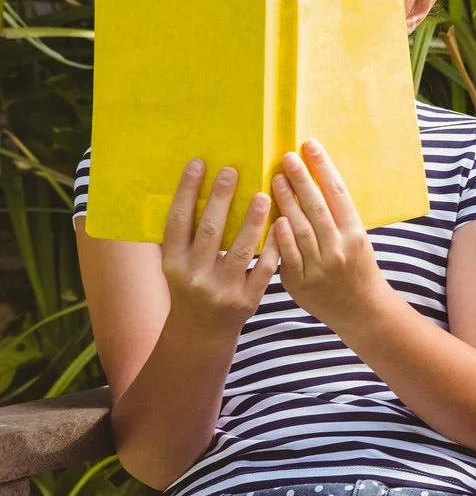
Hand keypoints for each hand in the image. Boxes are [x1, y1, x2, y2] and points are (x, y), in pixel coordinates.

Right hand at [160, 160, 279, 333]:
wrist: (201, 331)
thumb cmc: (190, 286)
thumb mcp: (176, 264)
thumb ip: (183, 235)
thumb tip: (192, 187)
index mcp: (172, 262)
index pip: (178, 221)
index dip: (186, 191)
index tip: (198, 163)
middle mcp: (194, 275)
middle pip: (210, 230)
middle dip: (221, 198)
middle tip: (233, 170)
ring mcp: (222, 289)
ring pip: (240, 249)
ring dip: (253, 220)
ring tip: (264, 194)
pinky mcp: (247, 299)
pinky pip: (263, 268)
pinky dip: (273, 247)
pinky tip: (282, 224)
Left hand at [268, 142, 393, 331]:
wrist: (361, 310)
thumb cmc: (358, 269)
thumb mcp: (357, 240)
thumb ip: (337, 217)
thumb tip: (314, 182)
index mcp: (356, 234)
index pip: (338, 194)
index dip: (323, 168)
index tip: (311, 146)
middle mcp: (339, 248)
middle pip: (317, 207)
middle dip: (301, 179)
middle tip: (286, 156)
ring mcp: (320, 266)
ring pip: (300, 228)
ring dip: (286, 201)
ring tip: (274, 179)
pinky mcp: (301, 282)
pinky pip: (288, 255)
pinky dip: (281, 236)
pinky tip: (272, 217)